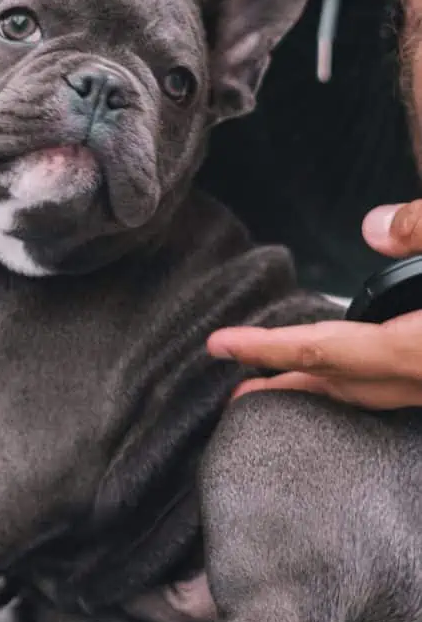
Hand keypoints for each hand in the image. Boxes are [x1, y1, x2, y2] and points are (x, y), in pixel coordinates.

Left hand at [208, 202, 421, 409]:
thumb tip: (371, 226)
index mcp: (417, 352)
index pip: (321, 350)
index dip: (265, 347)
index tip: (220, 344)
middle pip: (336, 387)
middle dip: (283, 384)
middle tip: (237, 389)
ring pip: (369, 394)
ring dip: (324, 385)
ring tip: (288, 381)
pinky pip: (396, 387)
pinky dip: (364, 379)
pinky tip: (361, 366)